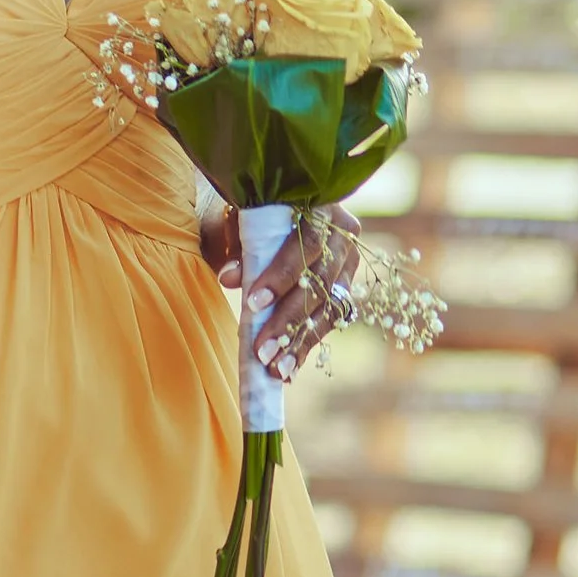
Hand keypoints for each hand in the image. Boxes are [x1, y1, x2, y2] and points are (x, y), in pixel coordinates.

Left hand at [239, 205, 360, 381]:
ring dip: (302, 342)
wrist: (278, 207)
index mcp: (322, 208)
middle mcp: (343, 236)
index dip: (282, 275)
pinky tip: (288, 369)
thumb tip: (229, 278)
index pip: (308, 244)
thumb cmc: (255, 210)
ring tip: (277, 369)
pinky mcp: (345, 288)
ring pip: (330, 309)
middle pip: (321, 284)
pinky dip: (306, 346)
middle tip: (262, 351)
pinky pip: (329, 321)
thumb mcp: (243, 219)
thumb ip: (238, 246)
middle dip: (289, 321)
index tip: (253, 302)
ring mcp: (348, 264)